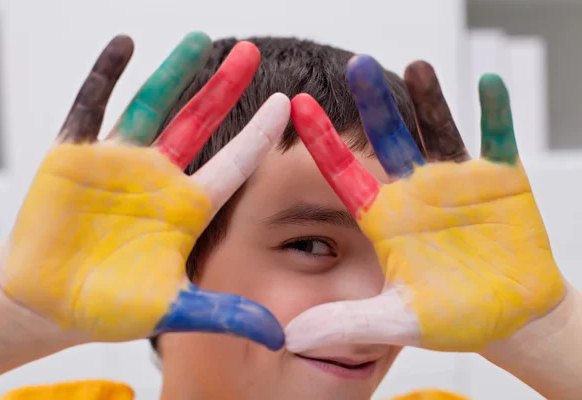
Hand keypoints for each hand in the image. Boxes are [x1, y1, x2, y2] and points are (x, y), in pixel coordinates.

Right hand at [0, 33, 288, 350]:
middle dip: (225, 87)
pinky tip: (124, 46)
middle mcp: (159, 176)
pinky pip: (92, 105)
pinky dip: (106, 75)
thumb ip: (223, 314)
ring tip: (199, 38)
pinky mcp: (75, 154)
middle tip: (250, 51)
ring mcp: (118, 161)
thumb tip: (280, 335)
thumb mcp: (171, 310)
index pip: (235, 163)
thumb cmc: (108, 306)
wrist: (47, 302)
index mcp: (187, 207)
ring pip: (154, 105)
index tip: (290, 103)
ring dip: (174, 71)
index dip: (261, 134)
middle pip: (200, 121)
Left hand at [285, 55, 565, 352]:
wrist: (510, 316)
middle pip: (388, 139)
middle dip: (372, 105)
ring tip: (415, 66)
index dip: (322, 142)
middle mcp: (414, 191)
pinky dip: (494, 115)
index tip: (296, 106)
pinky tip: (487, 85)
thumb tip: (291, 337)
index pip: (345, 174)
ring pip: (436, 130)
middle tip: (355, 65)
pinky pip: (497, 140)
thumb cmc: (452, 317)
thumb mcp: (400, 320)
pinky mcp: (502, 179)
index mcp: (384, 218)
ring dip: (427, 98)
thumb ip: (350, 324)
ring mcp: (457, 181)